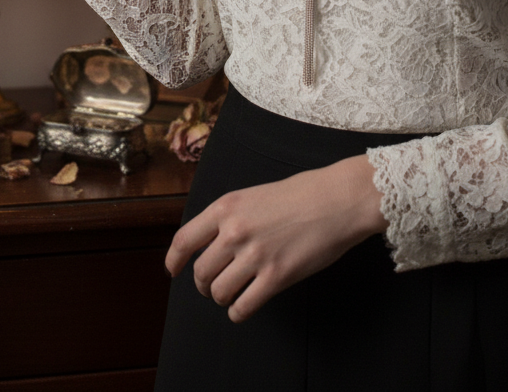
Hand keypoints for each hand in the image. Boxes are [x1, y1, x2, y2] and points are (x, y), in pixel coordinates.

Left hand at [165, 154, 386, 322]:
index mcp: (225, 207)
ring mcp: (255, 255)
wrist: (335, 200)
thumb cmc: (298, 195)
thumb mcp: (252, 196)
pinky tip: (244, 305)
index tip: (173, 271)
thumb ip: (229, 218)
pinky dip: (239, 312)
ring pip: (218, 292)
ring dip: (222, 298)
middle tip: (214, 285)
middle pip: (201, 272)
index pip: (184, 240)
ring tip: (233, 293)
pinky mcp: (276, 277)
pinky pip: (243, 307)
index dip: (174, 260)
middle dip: (204, 284)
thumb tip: (209, 244)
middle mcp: (234, 231)